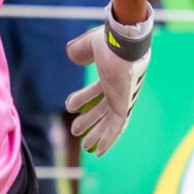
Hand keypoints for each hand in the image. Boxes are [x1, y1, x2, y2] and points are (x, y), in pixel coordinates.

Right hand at [65, 4, 153, 155]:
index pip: (97, 91)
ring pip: (109, 122)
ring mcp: (122, 98)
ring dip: (96, 135)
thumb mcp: (88, 46)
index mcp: (112, 75)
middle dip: (89, 122)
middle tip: (75, 131)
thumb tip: (73, 55)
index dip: (83, 99)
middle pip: (103, 110)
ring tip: (85, 147)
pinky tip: (98, 151)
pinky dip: (108, 139)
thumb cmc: (108, 41)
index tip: (69, 106)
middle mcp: (119, 89)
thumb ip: (79, 51)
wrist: (122, 43)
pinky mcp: (124, 105)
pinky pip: (117, 127)